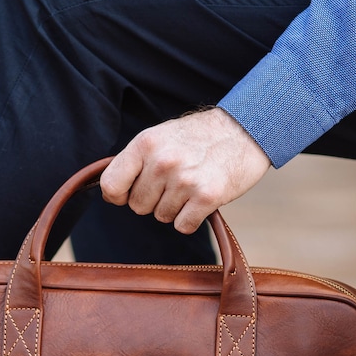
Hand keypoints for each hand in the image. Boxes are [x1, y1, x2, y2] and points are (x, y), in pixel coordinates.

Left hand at [101, 108, 270, 233]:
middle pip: (138, 206)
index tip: (128, 194)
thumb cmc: (199, 136)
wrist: (245, 129)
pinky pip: (183, 226)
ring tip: (192, 184)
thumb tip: (111, 191)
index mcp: (145, 144)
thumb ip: (136, 161)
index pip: (110, 185)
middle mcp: (162, 162)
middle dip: (153, 200)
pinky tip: (202, 199)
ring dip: (175, 207)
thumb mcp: (161, 136)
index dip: (118, 195)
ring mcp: (184, 180)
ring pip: (162, 217)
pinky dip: (192, 218)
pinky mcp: (206, 196)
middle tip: (175, 181)